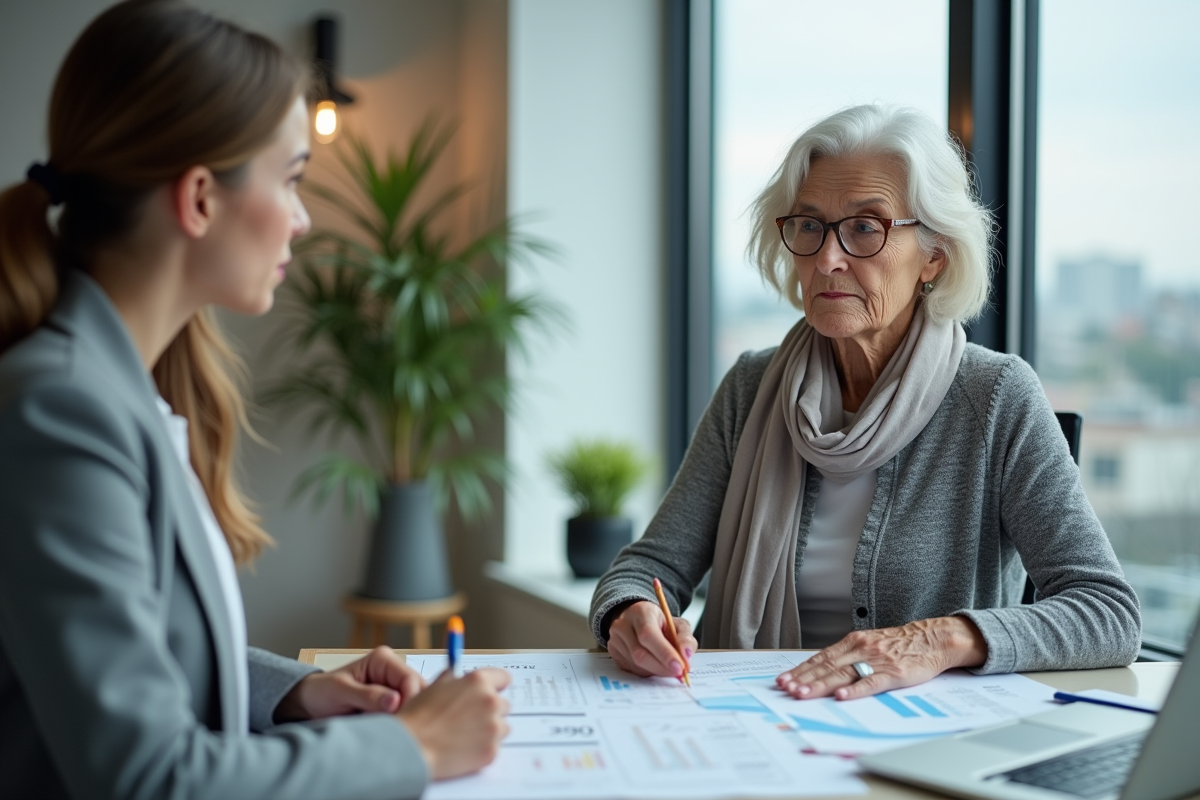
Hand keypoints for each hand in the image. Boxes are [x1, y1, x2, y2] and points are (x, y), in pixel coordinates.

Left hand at [275, 645, 425, 721]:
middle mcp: (393, 671)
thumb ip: (367, 696)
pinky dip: (401, 722)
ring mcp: (395, 687)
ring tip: (391, 731)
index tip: (401, 721)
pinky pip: (406, 712)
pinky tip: (391, 732)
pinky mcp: (393, 703)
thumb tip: (394, 701)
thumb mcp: (341, 692)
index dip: (410, 700)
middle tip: (397, 730)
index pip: (409, 679)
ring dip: (405, 718)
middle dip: (410, 710)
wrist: (311, 704)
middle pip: (418, 691)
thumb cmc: (322, 692)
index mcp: (383, 659)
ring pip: (415, 703)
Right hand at [397, 667, 511, 779]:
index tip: (492, 691)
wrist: (411, 747)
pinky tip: (463, 748)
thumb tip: (460, 678)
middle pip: (504, 705)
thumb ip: (454, 680)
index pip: (503, 678)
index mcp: (478, 682)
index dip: (496, 685)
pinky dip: (482, 749)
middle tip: (470, 719)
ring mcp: (493, 727)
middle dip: (489, 711)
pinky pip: (494, 747)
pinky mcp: (491, 750)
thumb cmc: (419, 717)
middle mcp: (490, 702)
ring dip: (489, 731)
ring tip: (465, 735)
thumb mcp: (435, 686)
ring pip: (502, 727)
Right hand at [607, 600, 697, 678]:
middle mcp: (623, 624)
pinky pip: (631, 669)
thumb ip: (686, 639)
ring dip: (656, 671)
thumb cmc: (661, 624)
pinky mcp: (613, 652)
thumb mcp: (678, 625)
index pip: (648, 634)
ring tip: (668, 667)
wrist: (640, 620)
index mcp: (641, 611)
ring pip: (636, 665)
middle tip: (678, 674)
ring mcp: (615, 639)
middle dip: (662, 667)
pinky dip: (647, 672)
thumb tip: (686, 656)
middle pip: (640, 653)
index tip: (679, 667)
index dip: (664, 653)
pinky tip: (654, 665)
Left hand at [775, 616, 986, 700]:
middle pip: (828, 666)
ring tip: (803, 694)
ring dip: (821, 685)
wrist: (933, 638)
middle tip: (786, 689)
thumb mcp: (869, 644)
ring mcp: (877, 661)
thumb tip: (820, 671)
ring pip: (844, 674)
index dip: (802, 669)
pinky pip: (871, 683)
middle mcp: (861, 649)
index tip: (784, 679)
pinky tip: (841, 697)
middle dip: (804, 678)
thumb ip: (847, 656)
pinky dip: (855, 691)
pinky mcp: (894, 673)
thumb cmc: (899, 644)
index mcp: (853, 641)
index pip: (821, 657)